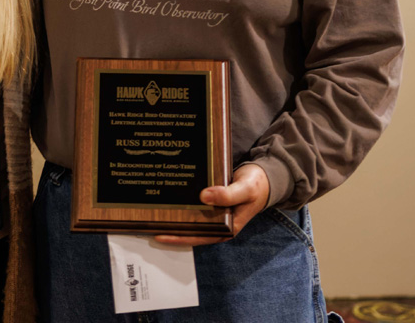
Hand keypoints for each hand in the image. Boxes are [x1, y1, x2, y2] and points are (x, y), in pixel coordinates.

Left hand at [154, 163, 269, 246]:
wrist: (266, 177)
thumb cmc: (257, 185)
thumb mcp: (245, 189)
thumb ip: (228, 194)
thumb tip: (204, 196)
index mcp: (228, 227)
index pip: (200, 237)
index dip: (180, 237)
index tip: (160, 235)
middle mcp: (219, 223)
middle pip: (191, 230)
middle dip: (172, 229)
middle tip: (148, 224)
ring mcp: (215, 213)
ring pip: (191, 219)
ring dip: (175, 217)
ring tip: (152, 213)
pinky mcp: (212, 202)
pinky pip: (194, 206)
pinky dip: (182, 204)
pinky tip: (168, 199)